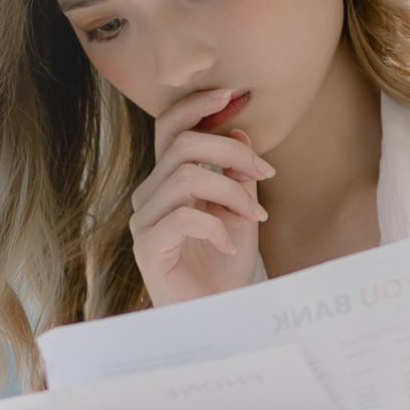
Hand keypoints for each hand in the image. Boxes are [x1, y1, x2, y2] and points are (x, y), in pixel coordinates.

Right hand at [131, 85, 274, 306]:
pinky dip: (216, 226)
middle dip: (232, 153)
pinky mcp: (147, 248)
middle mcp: (149, 196)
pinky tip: (230, 243)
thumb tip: (238, 130)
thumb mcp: (242, 210)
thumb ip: (238, 173)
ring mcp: (144, 221)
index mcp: (166, 181)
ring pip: (187, 177)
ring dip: (232, 193)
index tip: (233, 95)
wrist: (218, 314)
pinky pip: (184, 216)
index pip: (169, 127)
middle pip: (183, 146)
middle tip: (265, 176)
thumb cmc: (227, 265)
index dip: (196, 105)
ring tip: (253, 218)